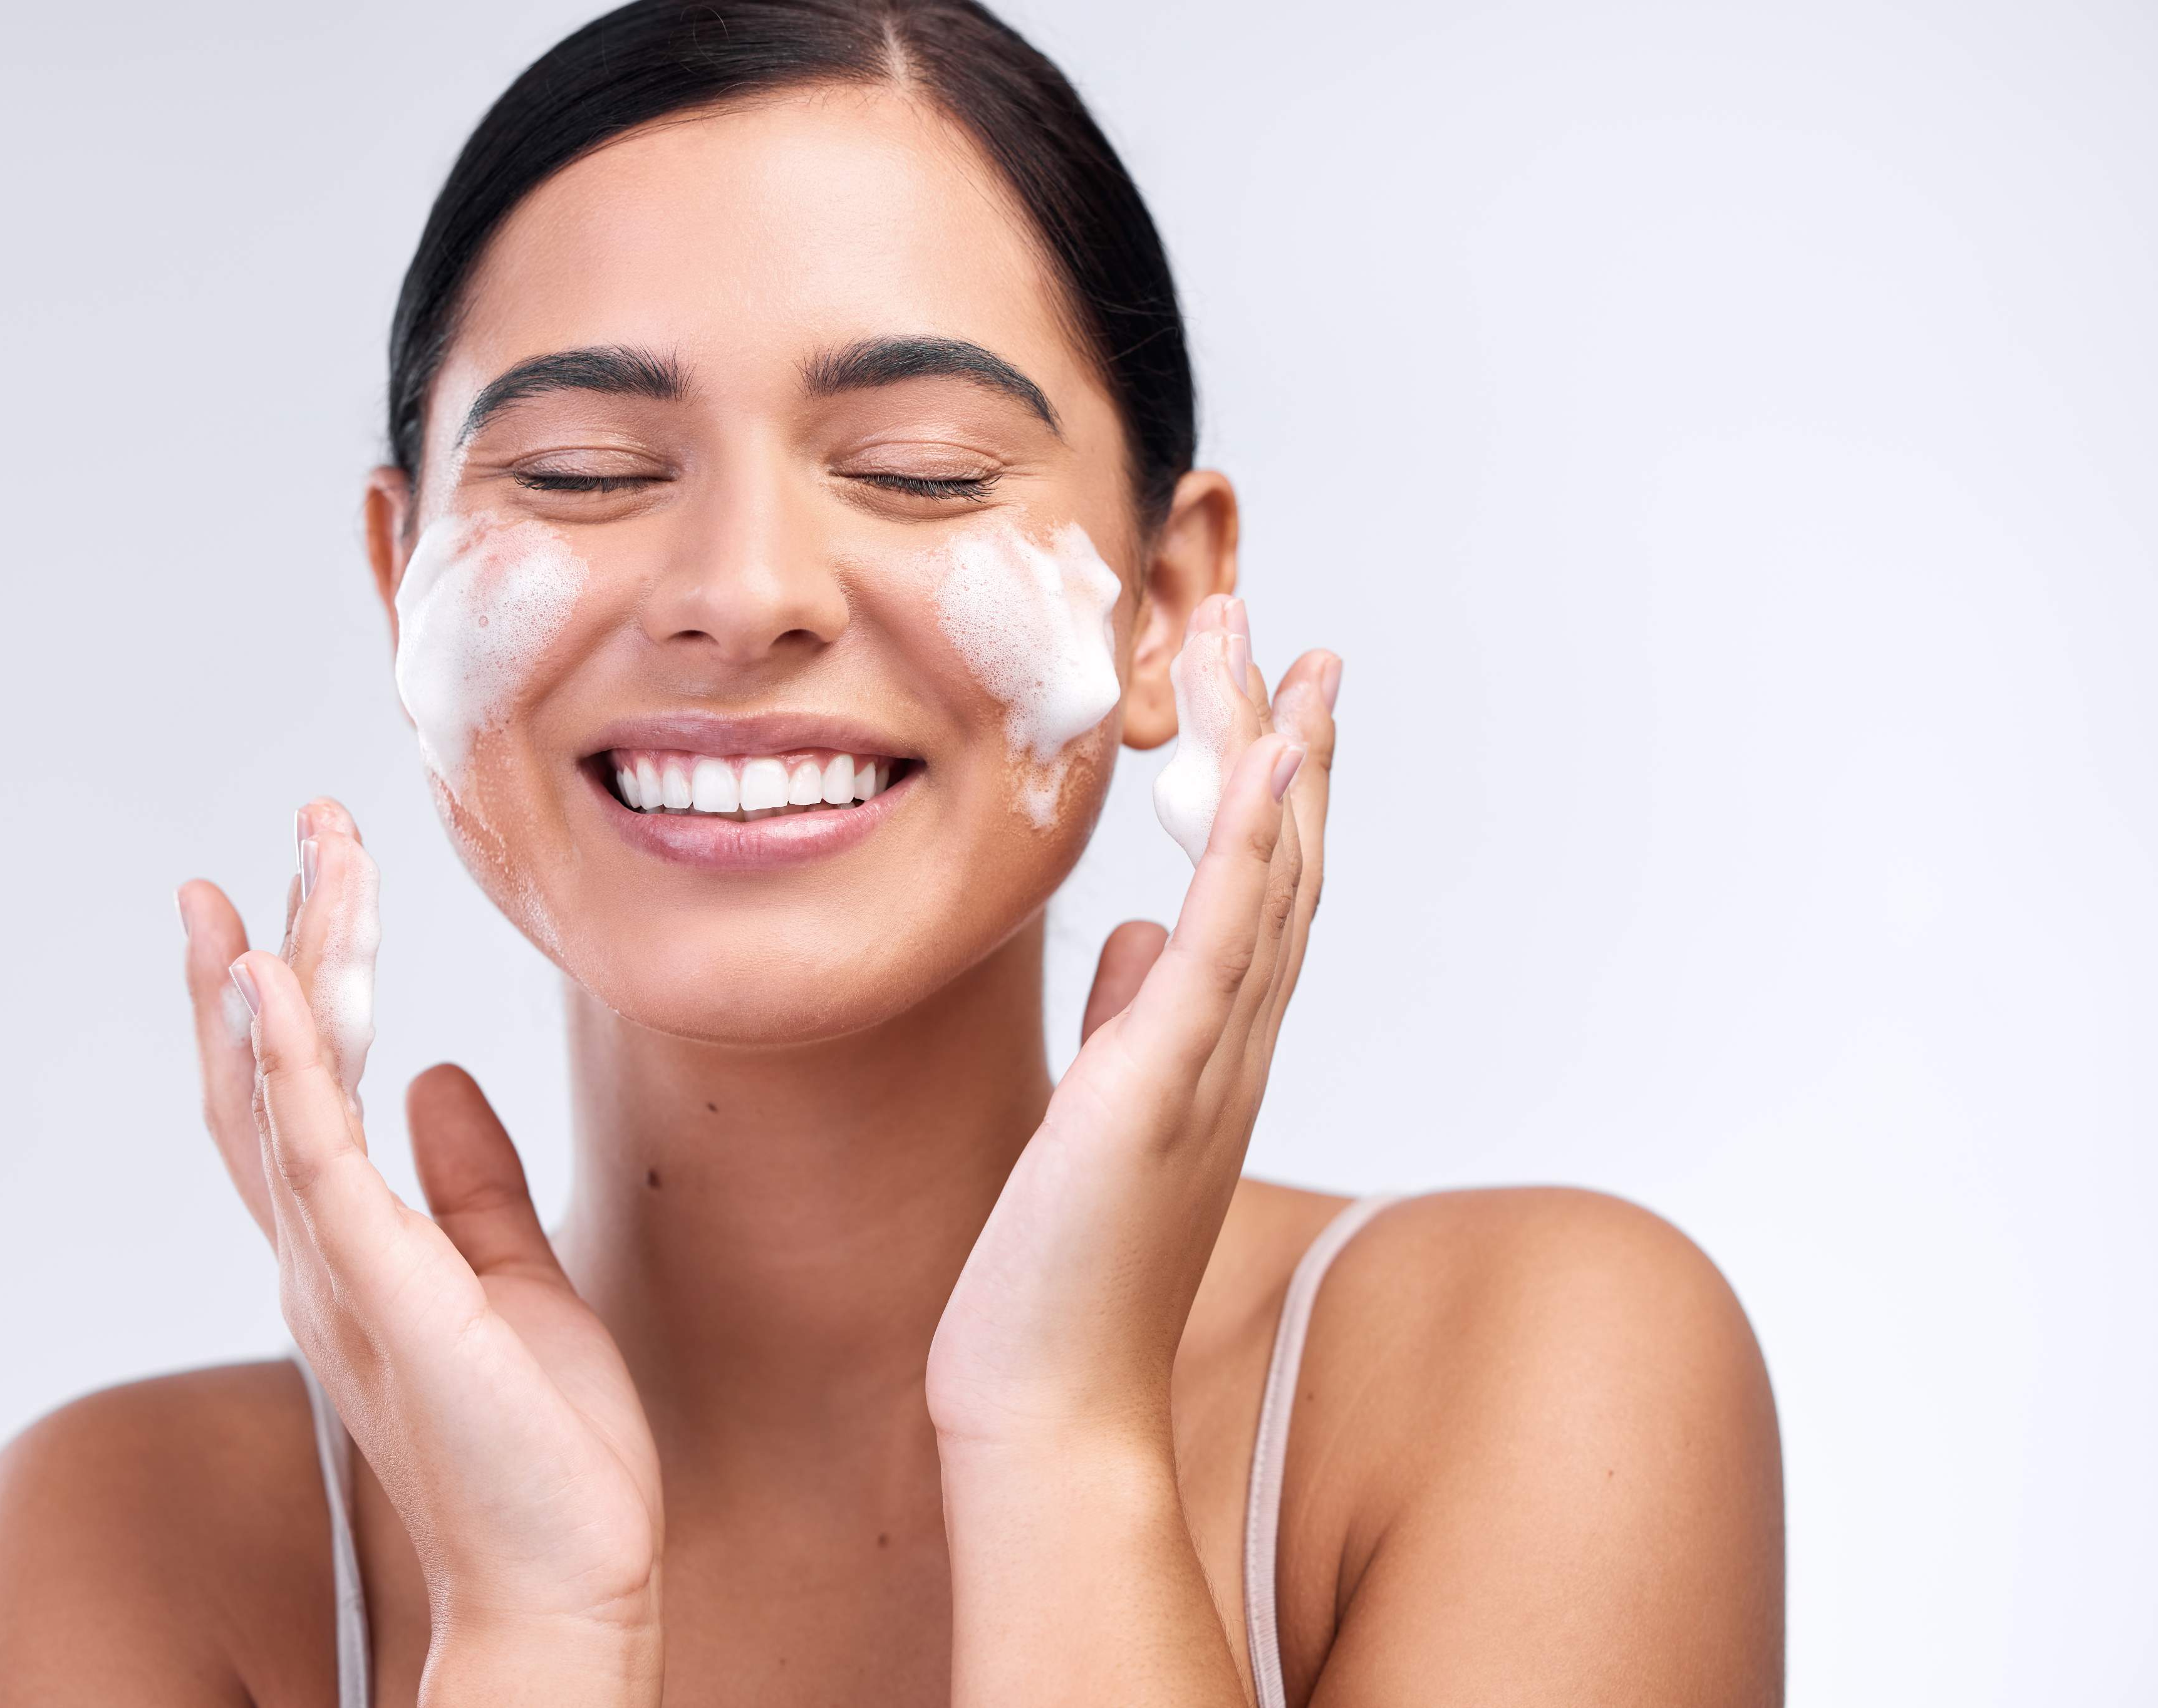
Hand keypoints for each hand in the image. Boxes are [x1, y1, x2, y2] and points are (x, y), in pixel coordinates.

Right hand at [176, 802, 663, 1701]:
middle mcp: (321, 1253)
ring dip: (283, 969)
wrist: (568, 1576)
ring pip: (281, 1090)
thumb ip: (469, 1178)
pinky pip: (317, 1157)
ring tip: (282, 864)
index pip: (292, 1093)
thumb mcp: (513, 1275)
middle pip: (268, 1070)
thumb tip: (442, 1080)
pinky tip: (273, 983)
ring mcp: (339, 1271)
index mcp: (353, 1249)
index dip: (277, 990)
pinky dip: (288, 1065)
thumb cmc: (544, 1447)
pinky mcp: (381, 1292)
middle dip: (281, 943)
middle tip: (304, 826)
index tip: (277, 889)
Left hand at [928, 597, 1339, 1453]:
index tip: (1277, 693)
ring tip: (1277, 652)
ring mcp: (1206, 1061)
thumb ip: (1131, 1019)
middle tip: (1292, 635)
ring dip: (1274, 757)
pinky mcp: (1158, 1083)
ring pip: (1264, 879)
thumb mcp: (1095, 1115)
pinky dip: (1249, 848)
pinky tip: (1261, 761)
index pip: (1258, 891)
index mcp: (1209, 1047)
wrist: (1049, 1400)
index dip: (1277, 787)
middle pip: (1281, 862)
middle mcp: (1229, 1044)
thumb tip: (1135, 936)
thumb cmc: (1060, 1272)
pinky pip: (1221, 943)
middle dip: (1286, 740)